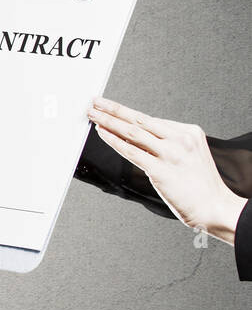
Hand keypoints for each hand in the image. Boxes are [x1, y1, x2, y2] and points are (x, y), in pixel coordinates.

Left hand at [87, 97, 247, 245]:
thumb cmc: (200, 184)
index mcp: (189, 132)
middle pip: (139, 119)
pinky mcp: (161, 170)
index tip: (110, 106)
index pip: (150, 119)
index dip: (126, 112)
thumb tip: (135, 135)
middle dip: (114, 109)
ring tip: (93, 115)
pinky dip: (114, 140)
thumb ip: (167, 143)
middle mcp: (180, 139)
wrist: (216, 207)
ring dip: (108, 121)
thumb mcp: (189, 153)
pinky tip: (102, 133)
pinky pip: (131, 151)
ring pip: (132, 132)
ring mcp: (170, 154)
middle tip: (96, 102)